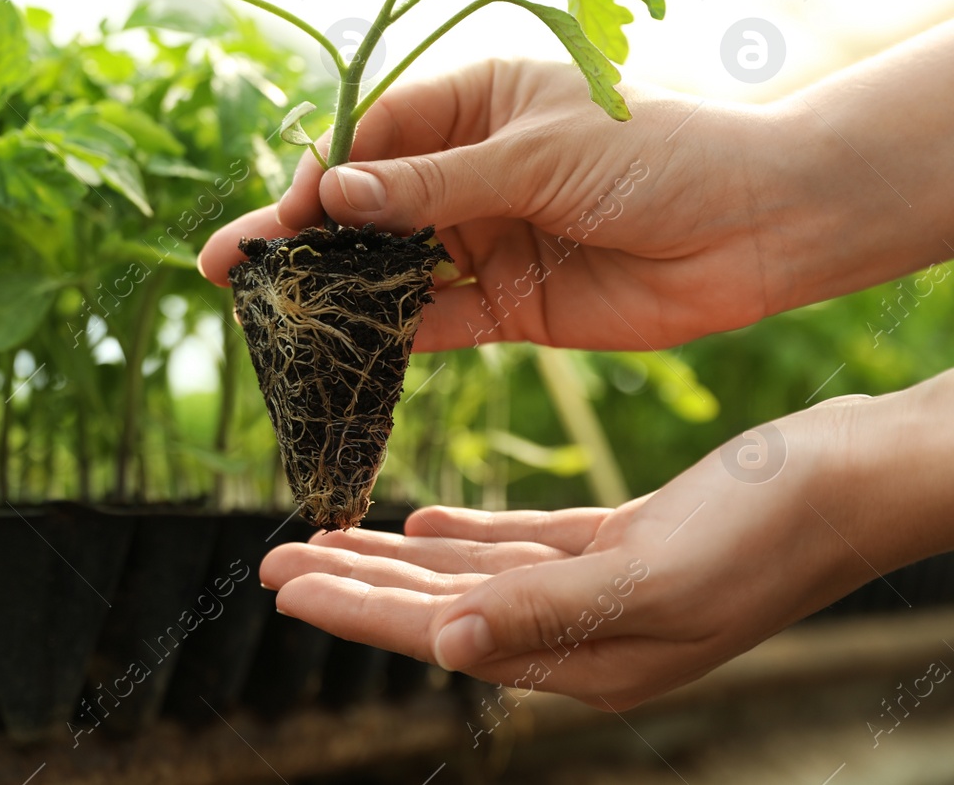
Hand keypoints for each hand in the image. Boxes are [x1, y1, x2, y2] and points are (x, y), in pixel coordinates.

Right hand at [199, 57, 794, 350]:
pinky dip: (389, 335)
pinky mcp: (510, 304)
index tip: (281, 215)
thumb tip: (332, 196)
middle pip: (367, 205)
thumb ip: (432, 186)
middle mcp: (472, 171)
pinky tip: (339, 348)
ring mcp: (486, 239)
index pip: (373, 136)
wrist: (757, 228)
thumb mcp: (535, 154)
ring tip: (267, 313)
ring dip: (334, 289)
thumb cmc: (656, 155)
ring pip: (390, 266)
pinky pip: (434, 320)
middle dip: (301, 235)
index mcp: (477, 103)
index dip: (320, 175)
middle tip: (228, 268)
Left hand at [259, 380, 953, 709]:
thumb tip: (447, 645)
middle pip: (440, 611)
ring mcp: (604, 590)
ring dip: (395, 558)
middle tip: (275, 558)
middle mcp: (587, 634)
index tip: (281, 584)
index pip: (439, 635)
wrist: (857, 477)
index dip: (355, 612)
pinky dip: (466, 537)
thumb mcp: (657, 574)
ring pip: (471, 577)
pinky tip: (420, 522)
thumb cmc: (770, 527)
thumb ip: (550, 612)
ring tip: (326, 538)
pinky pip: (520, 548)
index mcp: (588, 655)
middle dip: (355, 585)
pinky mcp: (622, 544)